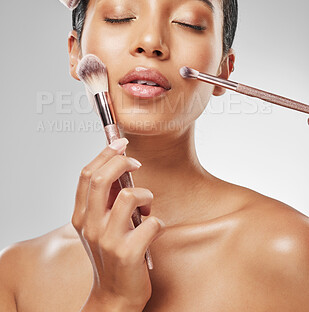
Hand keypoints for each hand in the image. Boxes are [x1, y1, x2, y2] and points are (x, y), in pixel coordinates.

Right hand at [72, 138, 165, 310]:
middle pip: (103, 178)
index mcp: (81, 216)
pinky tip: (153, 231)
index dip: (105, 154)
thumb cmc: (110, 255)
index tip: (120, 143)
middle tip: (136, 163)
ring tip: (145, 208)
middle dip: (122, 162)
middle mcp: (91, 226)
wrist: (113, 295)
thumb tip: (120, 167)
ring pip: (130, 196)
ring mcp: (109, 240)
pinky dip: (158, 222)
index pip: (87, 174)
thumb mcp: (99, 226)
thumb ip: (105, 199)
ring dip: (146, 196)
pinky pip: (152, 222)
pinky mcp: (129, 253)